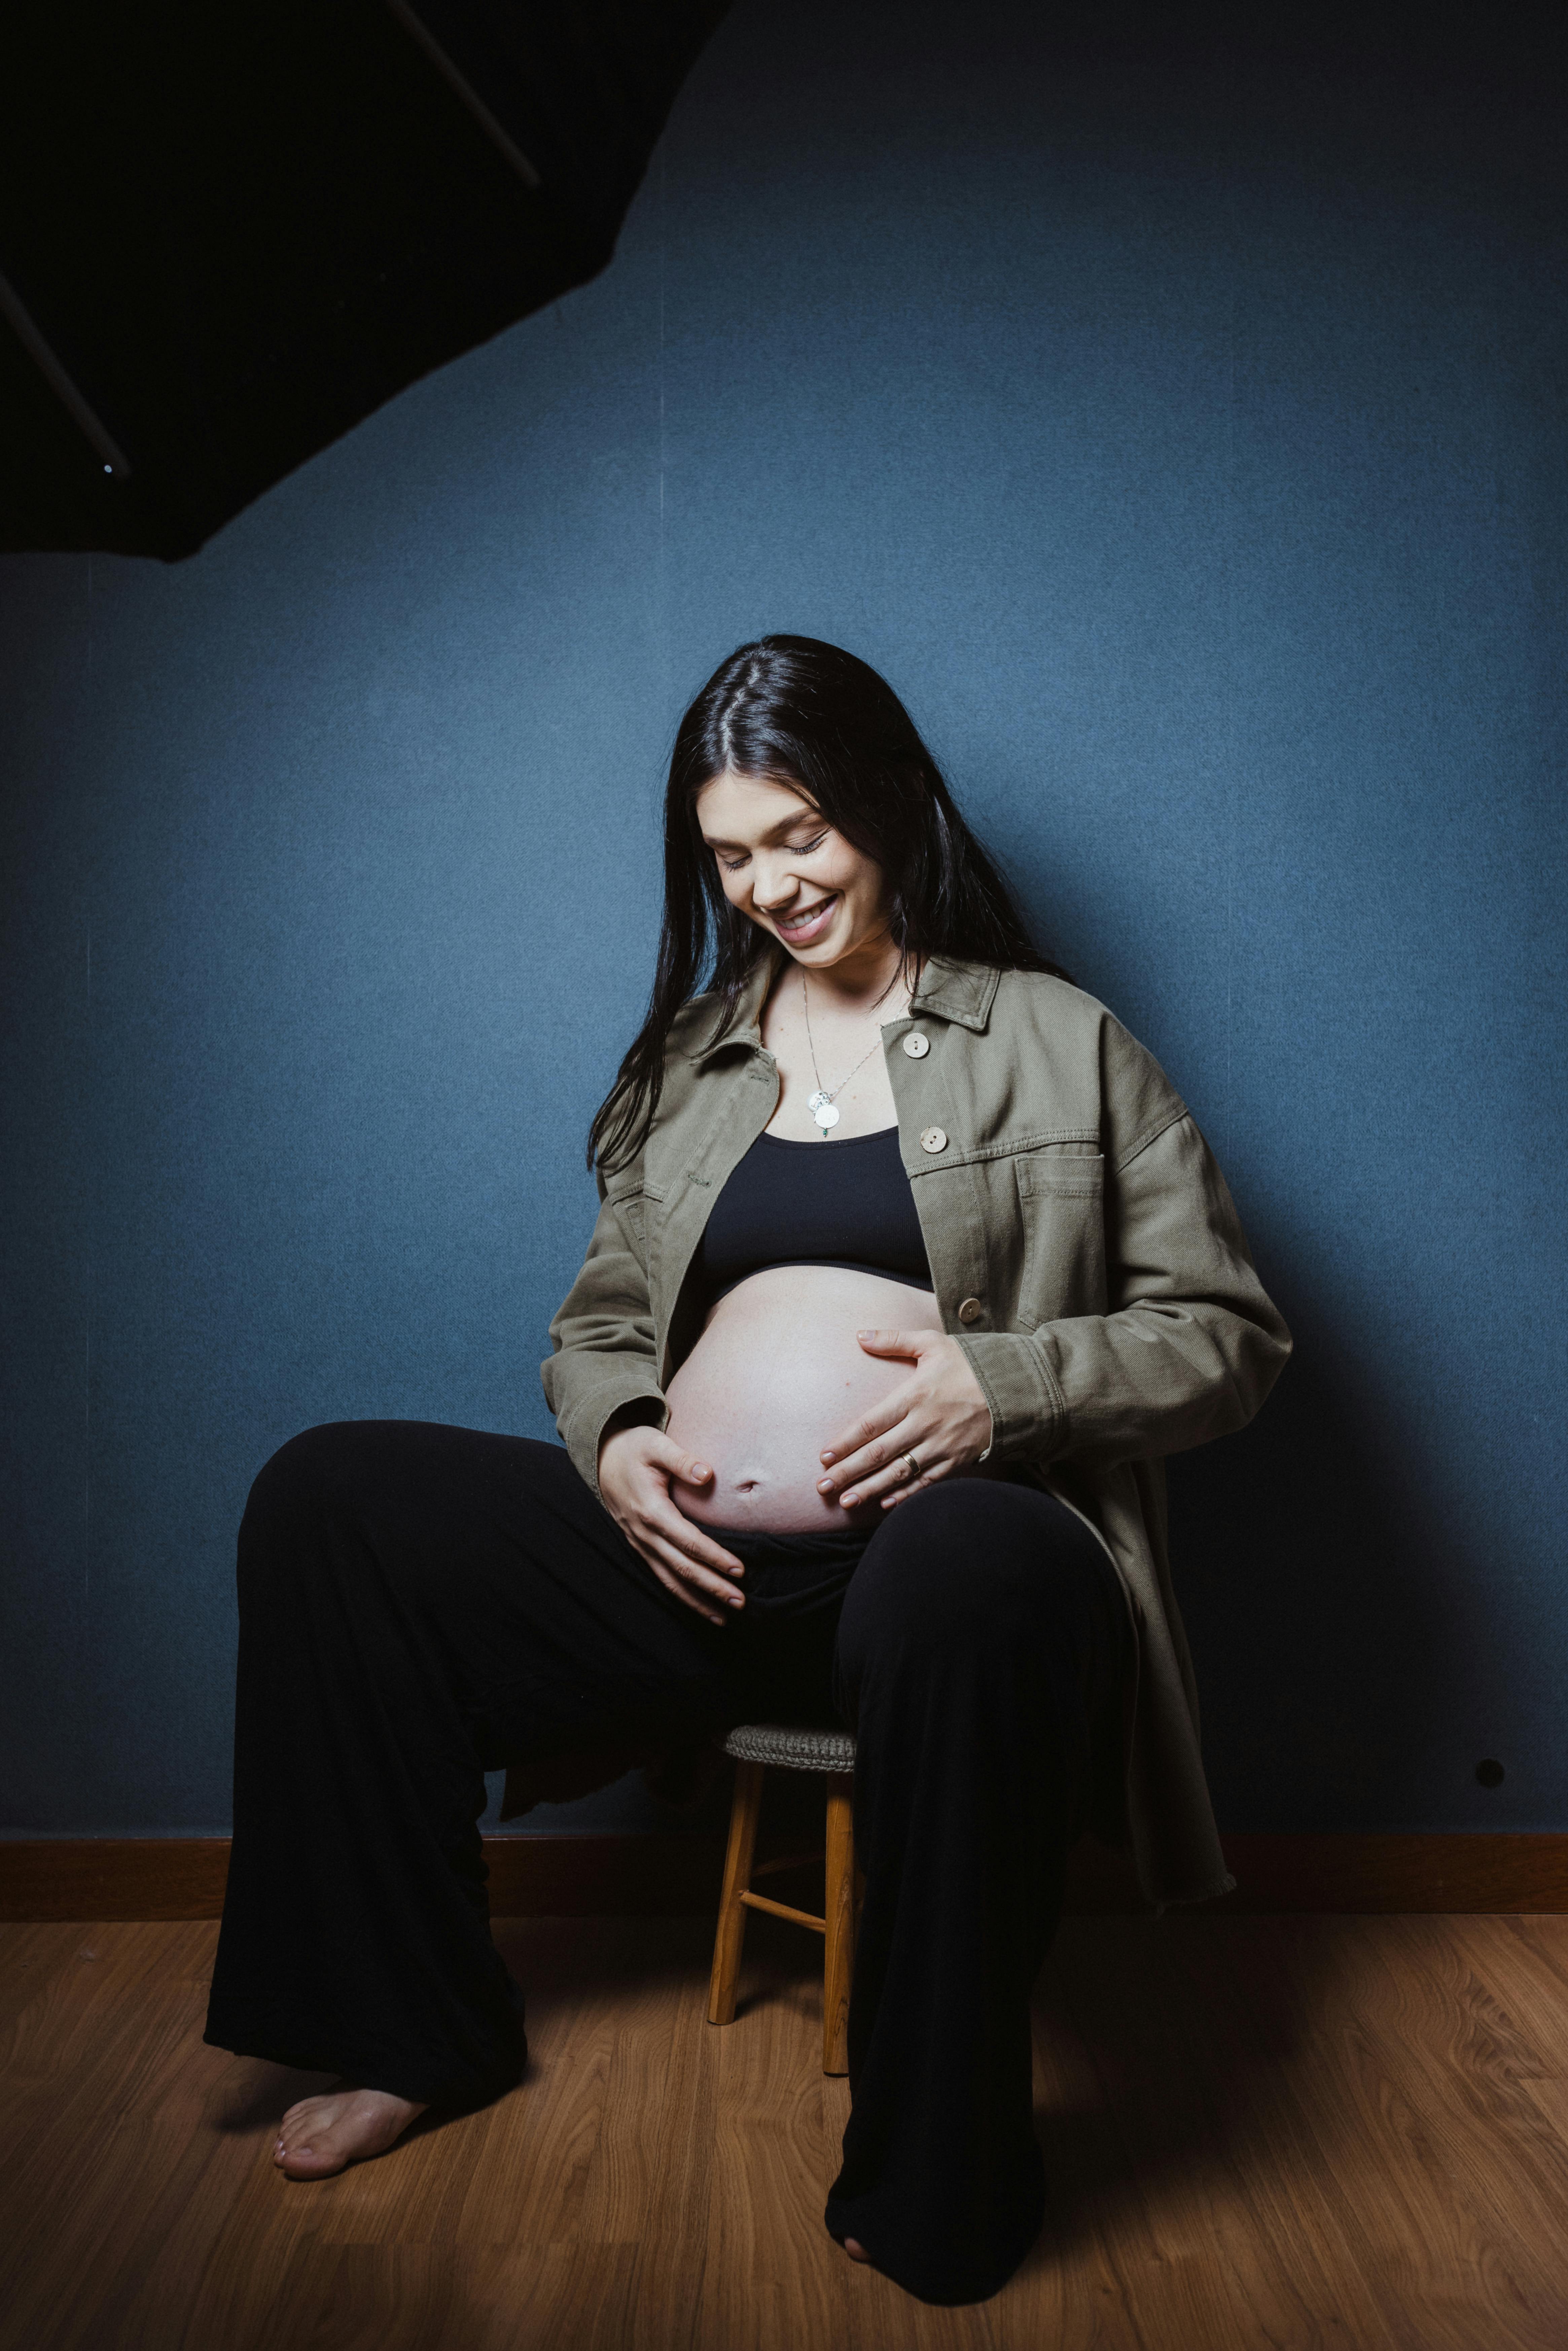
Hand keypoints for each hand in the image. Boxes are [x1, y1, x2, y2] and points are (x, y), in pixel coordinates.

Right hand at [597, 1421, 745, 1624]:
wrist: (603, 1457)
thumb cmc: (634, 1448)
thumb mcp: (656, 1444)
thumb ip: (681, 1459)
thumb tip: (707, 1474)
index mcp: (651, 1509)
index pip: (688, 1541)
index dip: (714, 1557)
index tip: (739, 1569)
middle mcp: (643, 1533)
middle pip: (681, 1568)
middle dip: (711, 1587)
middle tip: (740, 1602)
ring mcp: (640, 1543)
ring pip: (669, 1580)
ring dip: (697, 1600)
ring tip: (724, 1617)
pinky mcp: (640, 1547)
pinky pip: (661, 1576)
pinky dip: (681, 1594)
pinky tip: (700, 1606)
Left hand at [816, 1329, 992, 1510]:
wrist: (1015, 1388)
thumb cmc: (970, 1364)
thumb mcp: (933, 1343)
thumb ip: (894, 1339)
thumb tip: (860, 1335)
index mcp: (915, 1396)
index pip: (871, 1424)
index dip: (846, 1442)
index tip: (823, 1457)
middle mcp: (925, 1425)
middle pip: (879, 1454)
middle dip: (848, 1473)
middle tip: (822, 1487)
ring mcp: (941, 1446)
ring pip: (899, 1473)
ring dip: (870, 1489)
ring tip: (846, 1502)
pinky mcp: (956, 1460)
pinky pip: (926, 1482)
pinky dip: (905, 1495)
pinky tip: (885, 1503)